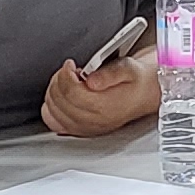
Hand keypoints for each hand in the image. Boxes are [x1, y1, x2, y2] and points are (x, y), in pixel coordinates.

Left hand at [41, 56, 157, 137]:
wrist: (143, 95)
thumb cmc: (135, 82)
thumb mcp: (128, 68)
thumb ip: (110, 73)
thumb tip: (91, 80)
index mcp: (104, 106)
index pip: (71, 92)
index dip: (65, 75)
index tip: (70, 64)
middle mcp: (93, 121)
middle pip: (60, 102)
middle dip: (59, 81)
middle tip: (68, 71)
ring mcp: (86, 128)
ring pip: (53, 113)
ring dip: (54, 93)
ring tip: (66, 82)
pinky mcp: (80, 130)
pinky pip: (54, 124)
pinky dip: (50, 109)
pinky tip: (60, 98)